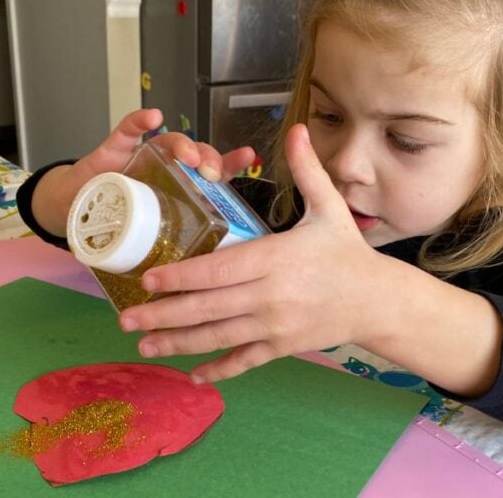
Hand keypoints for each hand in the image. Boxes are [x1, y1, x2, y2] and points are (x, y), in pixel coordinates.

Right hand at [32, 109, 254, 235]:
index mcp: (182, 189)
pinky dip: (139, 121)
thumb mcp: (151, 240)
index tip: (247, 157)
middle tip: (211, 173)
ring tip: (188, 155)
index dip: (231, 163)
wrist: (74, 215)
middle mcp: (167, 170)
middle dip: (208, 159)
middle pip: (196, 156)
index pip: (213, 173)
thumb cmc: (118, 226)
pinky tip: (153, 117)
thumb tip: (199, 287)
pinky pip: (128, 130)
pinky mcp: (115, 149)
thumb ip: (173, 253)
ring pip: (170, 142)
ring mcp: (142, 157)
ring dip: (183, 144)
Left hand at [119, 123, 389, 382]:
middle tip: (125, 317)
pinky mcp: (282, 347)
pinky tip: (193, 374)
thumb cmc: (348, 253)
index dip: (180, 277)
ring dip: (177, 343)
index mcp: (274, 259)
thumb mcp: (329, 208)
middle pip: (207, 308)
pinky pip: (244, 361)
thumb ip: (307, 170)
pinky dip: (218, 369)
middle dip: (162, 314)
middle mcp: (270, 297)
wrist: (378, 301)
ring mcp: (274, 326)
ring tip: (143, 343)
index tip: (147, 280)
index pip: (217, 270)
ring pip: (217, 337)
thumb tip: (299, 129)